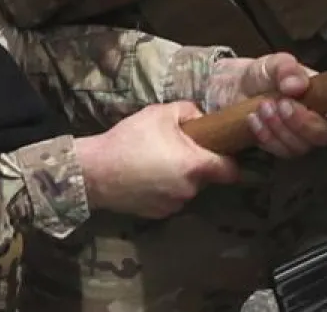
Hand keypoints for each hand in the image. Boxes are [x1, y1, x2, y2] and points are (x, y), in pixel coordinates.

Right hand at [76, 102, 240, 217]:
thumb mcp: (160, 113)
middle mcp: (190, 190)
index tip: (224, 150)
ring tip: (157, 162)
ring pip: (187, 189)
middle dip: (197, 164)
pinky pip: (170, 199)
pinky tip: (146, 177)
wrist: (94, 171)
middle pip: (206, 178)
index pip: (231, 171)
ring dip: (180, 178)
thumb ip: (188, 111)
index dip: (231, 160)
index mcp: (196, 165)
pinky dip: (164, 190)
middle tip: (178, 148)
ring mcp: (173, 205)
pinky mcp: (157, 215)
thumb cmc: (130, 139)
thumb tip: (201, 118)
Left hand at [204, 54, 326, 157]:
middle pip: (323, 135)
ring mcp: (298, 136)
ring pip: (300, 146)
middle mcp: (316, 119)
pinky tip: (253, 120)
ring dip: (280, 129)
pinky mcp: (279, 147)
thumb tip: (297, 84)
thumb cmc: (260, 74)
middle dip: (302, 123)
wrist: (231, 89)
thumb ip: (285, 68)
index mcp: (324, 95)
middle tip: (280, 104)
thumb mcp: (271, 63)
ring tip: (262, 107)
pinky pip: (279, 151)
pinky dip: (266, 136)